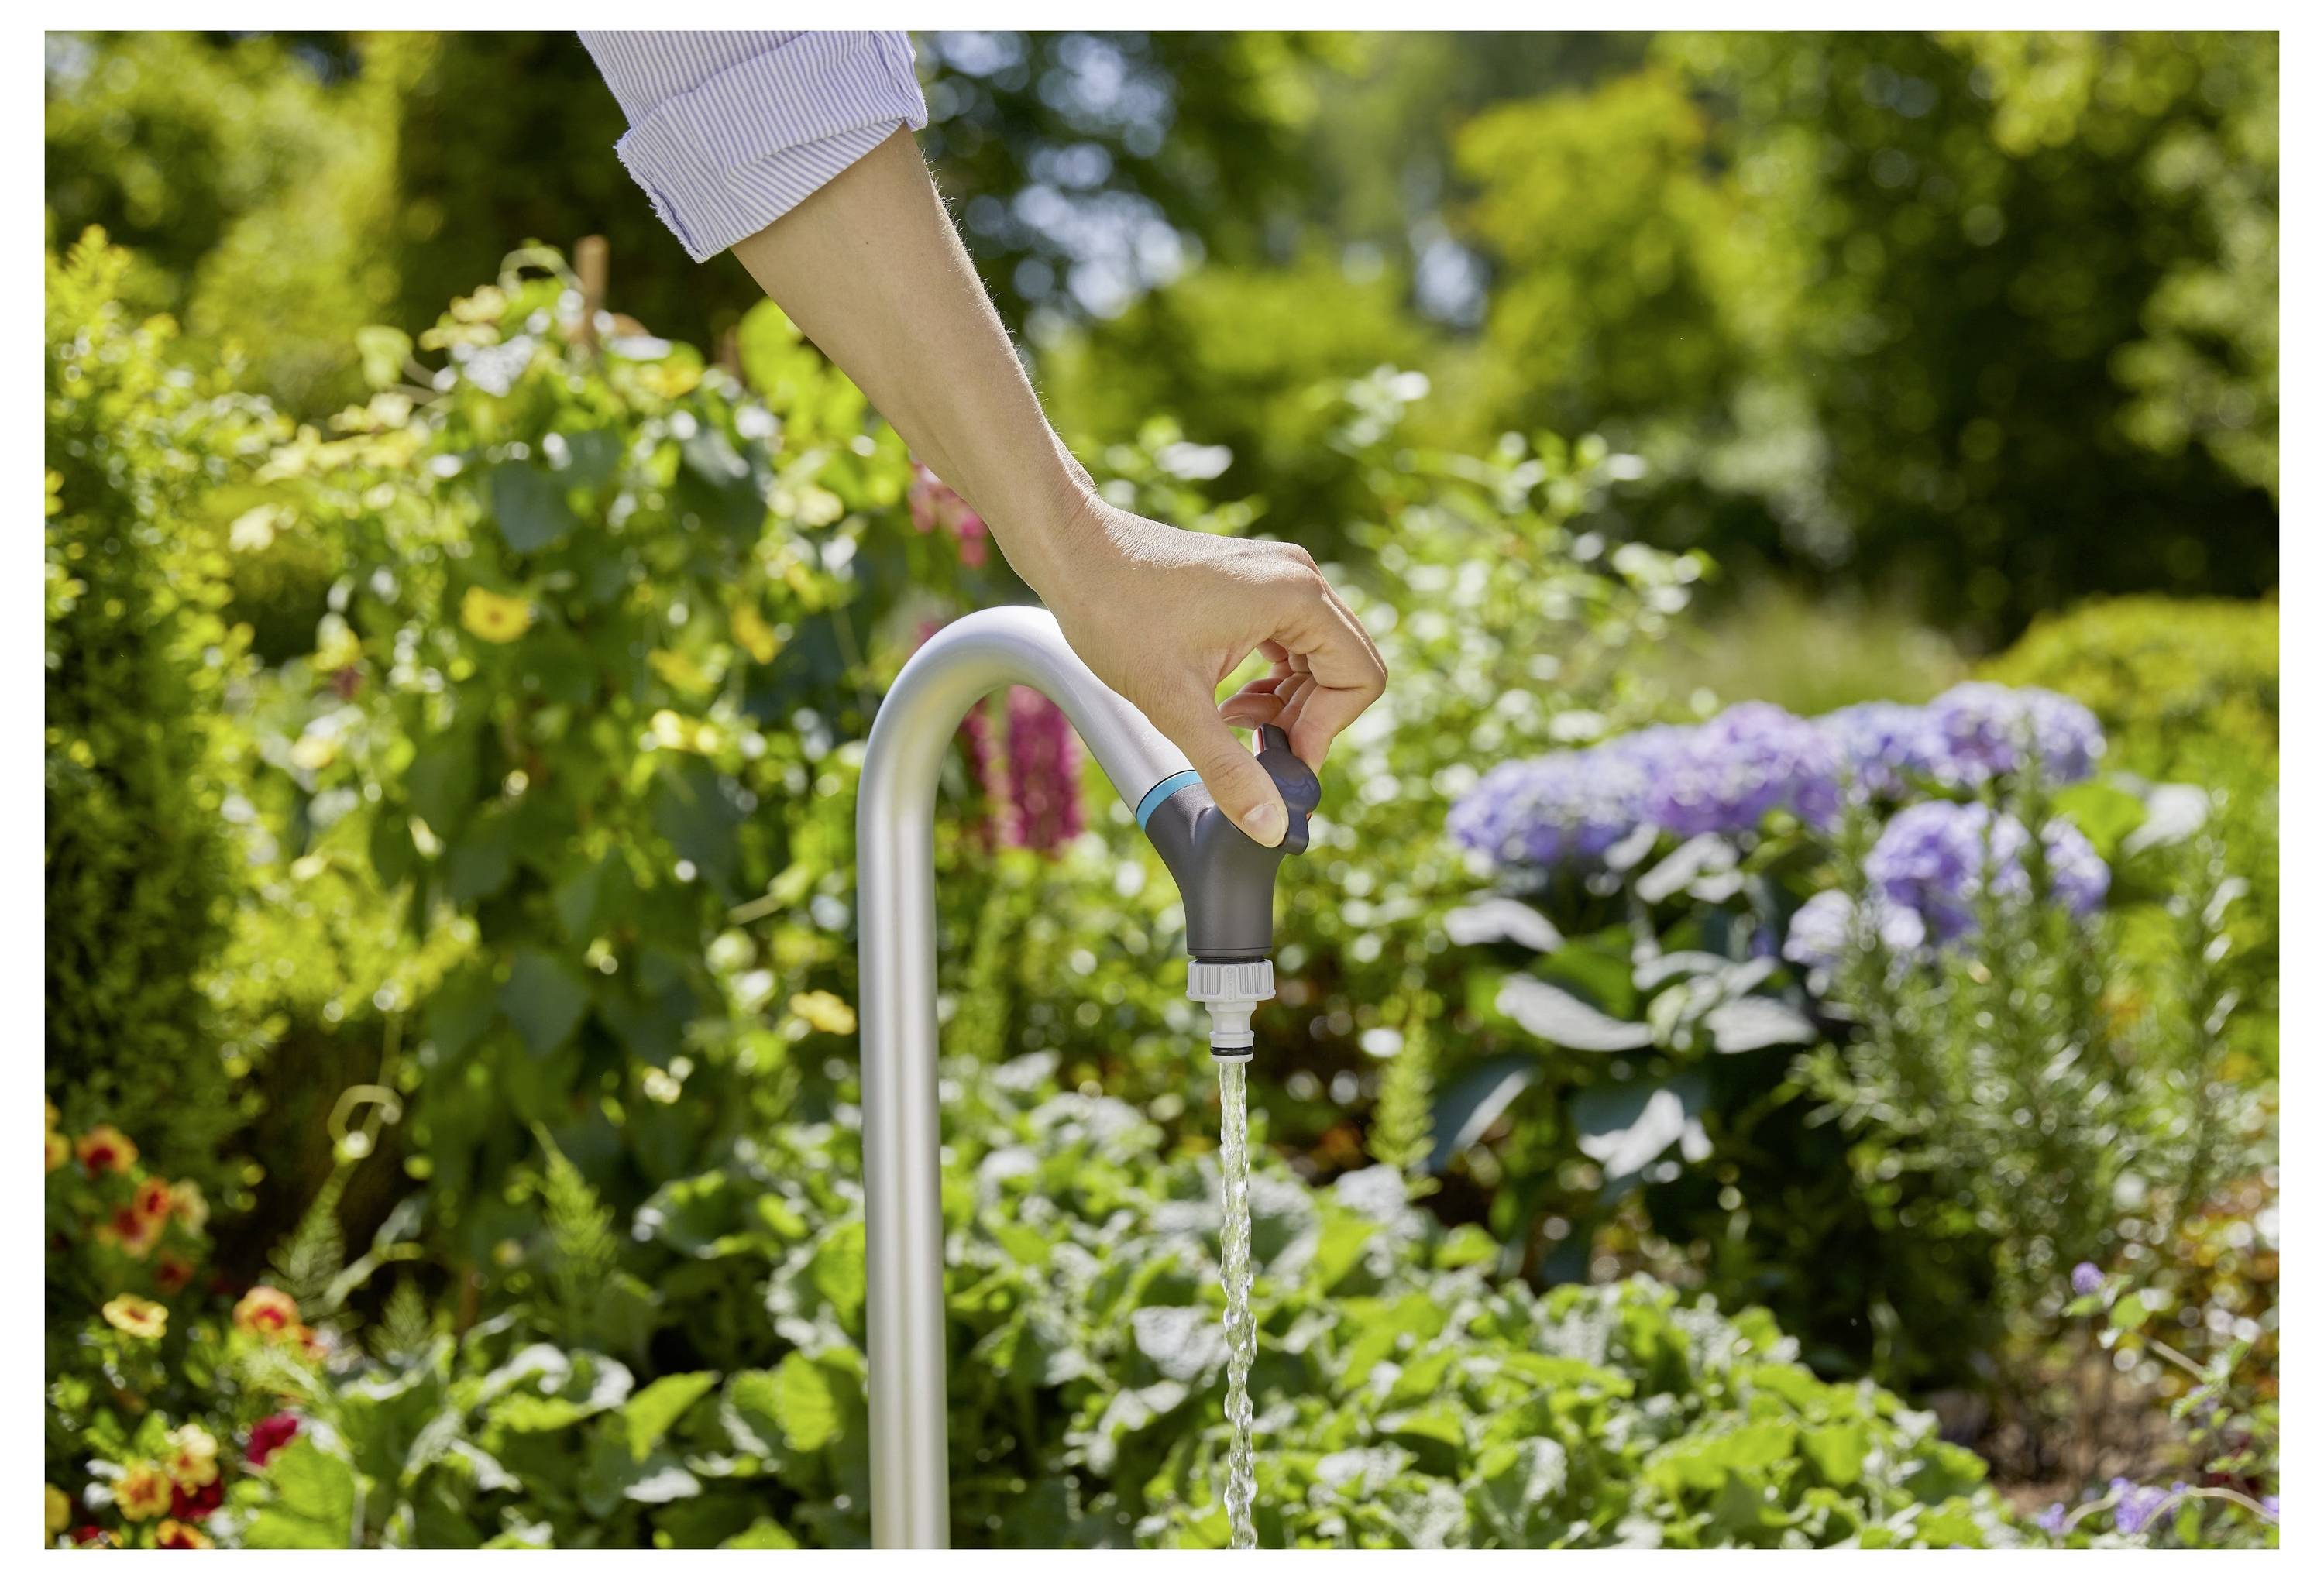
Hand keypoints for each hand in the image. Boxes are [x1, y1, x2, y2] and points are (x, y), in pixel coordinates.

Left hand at [1023, 493, 1386, 847]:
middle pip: (1345, 667)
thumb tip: (1272, 827)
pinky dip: (1271, 682)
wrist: (1071, 553)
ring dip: (1287, 705)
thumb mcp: (1174, 703)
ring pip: (1318, 658)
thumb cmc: (1115, 613)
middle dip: (1309, 720)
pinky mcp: (1255, 583)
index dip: (1327, 731)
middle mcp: (1298, 577)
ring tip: (1233, 727)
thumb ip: (1229, 768)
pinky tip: (1228, 705)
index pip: (1360, 677)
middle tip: (1259, 752)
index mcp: (1295, 596)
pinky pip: (1291, 642)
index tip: (1281, 762)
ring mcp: (1277, 576)